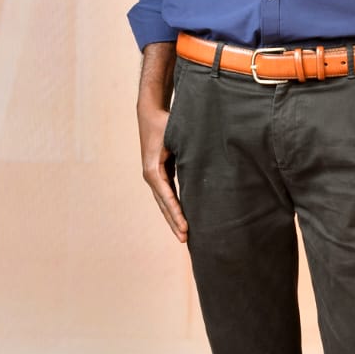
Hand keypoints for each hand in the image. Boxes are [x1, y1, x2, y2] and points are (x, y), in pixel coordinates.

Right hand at [138, 101, 187, 242]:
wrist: (150, 113)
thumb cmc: (165, 123)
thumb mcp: (177, 136)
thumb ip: (188, 151)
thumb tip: (204, 165)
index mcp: (154, 170)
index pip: (167, 197)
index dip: (177, 213)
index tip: (186, 228)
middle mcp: (151, 176)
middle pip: (164, 205)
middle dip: (174, 222)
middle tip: (185, 240)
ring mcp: (153, 177)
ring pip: (164, 203)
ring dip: (173, 219)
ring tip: (183, 235)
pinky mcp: (159, 174)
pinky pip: (167, 195)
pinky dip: (173, 208)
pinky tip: (182, 218)